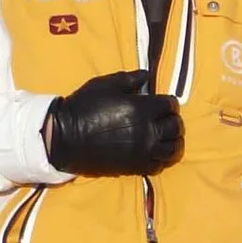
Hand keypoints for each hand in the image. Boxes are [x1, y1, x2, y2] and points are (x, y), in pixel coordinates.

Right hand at [42, 70, 182, 176]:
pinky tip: (156, 152)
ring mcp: (143, 151)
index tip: (164, 103)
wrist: (66, 138)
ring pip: (173, 149)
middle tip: (166, 119)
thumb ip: (129, 79)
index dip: (170, 103)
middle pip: (175, 127)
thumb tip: (147, 76)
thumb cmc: (84, 107)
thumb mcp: (105, 85)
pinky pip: (159, 165)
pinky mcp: (136, 167)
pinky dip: (162, 158)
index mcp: (142, 108)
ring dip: (173, 141)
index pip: (170, 105)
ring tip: (167, 137)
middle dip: (173, 120)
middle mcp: (147, 131)